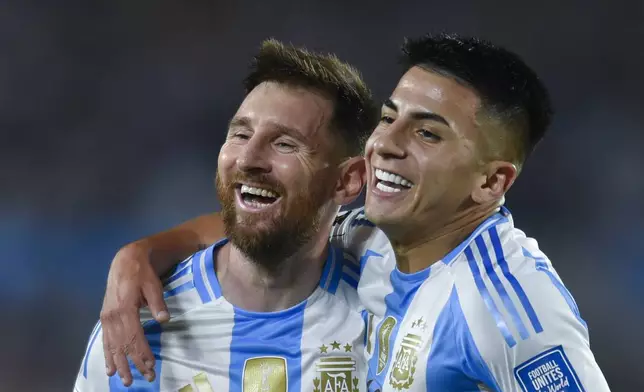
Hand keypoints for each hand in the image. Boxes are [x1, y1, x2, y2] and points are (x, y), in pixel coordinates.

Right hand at [100, 242, 169, 385]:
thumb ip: (157, 302)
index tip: (150, 366)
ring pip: (113, 346)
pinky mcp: (105, 317)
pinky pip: (105, 340)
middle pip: (123, 345)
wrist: (124, 261)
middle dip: (134, 363)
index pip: (134, 336)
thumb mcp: (153, 284)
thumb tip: (164, 319)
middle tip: (145, 378)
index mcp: (125, 308)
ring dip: (120, 364)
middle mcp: (112, 316)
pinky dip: (107, 355)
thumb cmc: (142, 273)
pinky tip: (110, 368)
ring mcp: (107, 318)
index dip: (142, 353)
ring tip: (126, 380)